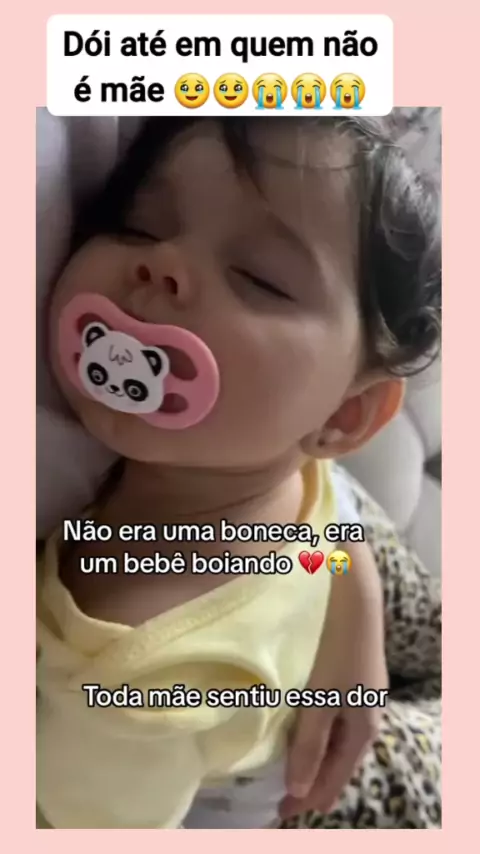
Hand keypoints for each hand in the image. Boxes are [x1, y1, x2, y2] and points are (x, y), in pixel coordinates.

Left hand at [280, 540, 386, 818]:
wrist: (354, 603)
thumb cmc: (334, 651)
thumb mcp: (319, 701)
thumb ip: (309, 744)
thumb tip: (299, 788)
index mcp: (362, 731)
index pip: (335, 780)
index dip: (308, 798)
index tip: (280, 811)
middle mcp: (368, 721)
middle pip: (338, 766)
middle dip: (311, 783)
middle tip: (278, 795)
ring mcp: (362, 702)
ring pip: (337, 746)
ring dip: (313, 761)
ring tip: (286, 771)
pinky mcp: (353, 686)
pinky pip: (335, 726)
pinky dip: (318, 739)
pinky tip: (302, 735)